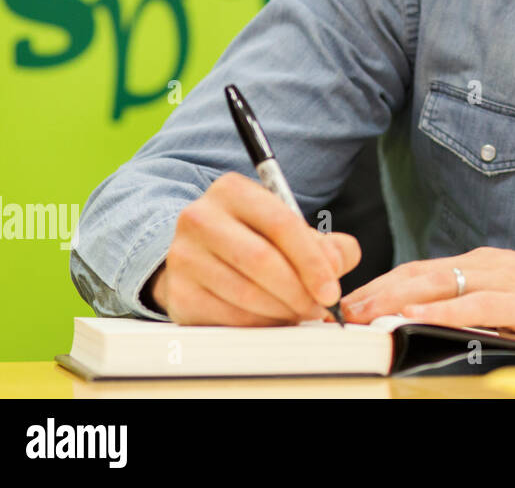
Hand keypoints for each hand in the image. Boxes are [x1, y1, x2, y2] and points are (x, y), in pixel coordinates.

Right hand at [151, 171, 361, 325]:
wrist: (201, 254)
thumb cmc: (253, 238)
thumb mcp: (291, 229)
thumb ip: (327, 244)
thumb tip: (337, 264)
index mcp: (232, 191)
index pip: (281, 224)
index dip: (312, 262)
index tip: (331, 290)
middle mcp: (200, 218)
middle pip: (261, 260)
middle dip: (299, 291)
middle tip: (318, 307)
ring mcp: (183, 256)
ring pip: (245, 293)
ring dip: (282, 310)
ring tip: (300, 312)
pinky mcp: (178, 292)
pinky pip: (227, 317)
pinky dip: (260, 324)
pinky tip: (274, 318)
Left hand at [339, 247, 514, 350]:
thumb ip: (480, 305)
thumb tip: (433, 322)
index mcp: (487, 265)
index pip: (422, 269)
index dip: (384, 282)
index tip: (352, 299)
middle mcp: (492, 266)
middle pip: (421, 272)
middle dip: (378, 289)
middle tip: (342, 307)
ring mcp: (510, 282)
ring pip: (440, 284)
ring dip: (396, 297)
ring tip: (363, 313)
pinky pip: (475, 306)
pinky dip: (440, 310)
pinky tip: (413, 316)